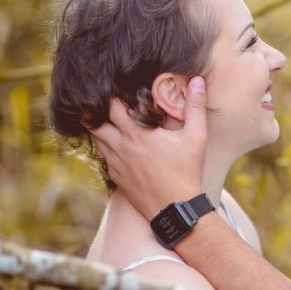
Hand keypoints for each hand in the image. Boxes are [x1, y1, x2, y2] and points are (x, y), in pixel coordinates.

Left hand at [90, 76, 207, 218]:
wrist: (175, 209)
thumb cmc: (187, 171)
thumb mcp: (196, 137)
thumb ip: (195, 106)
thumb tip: (197, 80)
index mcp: (137, 134)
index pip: (111, 106)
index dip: (111, 95)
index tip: (118, 89)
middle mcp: (120, 147)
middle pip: (94, 123)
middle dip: (97, 111)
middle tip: (105, 103)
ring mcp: (115, 164)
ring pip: (97, 140)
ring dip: (102, 130)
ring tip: (112, 122)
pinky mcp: (116, 178)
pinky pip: (104, 158)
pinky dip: (108, 148)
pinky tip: (120, 146)